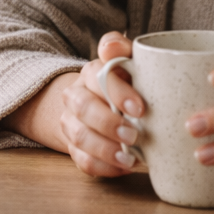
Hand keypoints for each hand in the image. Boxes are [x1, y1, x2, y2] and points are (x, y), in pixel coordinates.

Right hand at [58, 32, 146, 177]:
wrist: (103, 106)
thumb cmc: (125, 84)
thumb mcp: (128, 63)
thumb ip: (122, 49)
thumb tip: (112, 47)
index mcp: (91, 73)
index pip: (96, 76)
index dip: (116, 92)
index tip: (140, 109)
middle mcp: (76, 97)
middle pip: (83, 109)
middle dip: (108, 123)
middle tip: (134, 135)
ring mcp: (73, 124)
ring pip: (79, 137)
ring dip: (105, 149)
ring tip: (129, 157)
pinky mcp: (75, 149)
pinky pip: (82, 160)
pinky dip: (104, 166)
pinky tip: (123, 166)